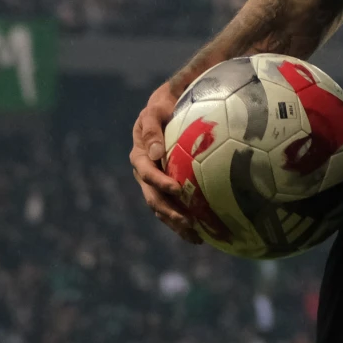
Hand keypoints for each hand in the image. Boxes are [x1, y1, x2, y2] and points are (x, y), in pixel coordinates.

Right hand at [129, 81, 200, 244]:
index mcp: (140, 155)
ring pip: (162, 208)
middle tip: (189, 223)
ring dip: (177, 224)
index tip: (177, 189)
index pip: (146, 173)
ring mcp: (154, 182)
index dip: (159, 182)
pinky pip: (173, 206)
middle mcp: (144, 172)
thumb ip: (153, 129)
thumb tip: (156, 154)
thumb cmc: (165, 104)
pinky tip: (202, 233)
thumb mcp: (156, 110)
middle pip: (153, 198)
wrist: (167, 107)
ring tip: (196, 237)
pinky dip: (184, 220)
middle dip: (170, 213)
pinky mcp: (166, 187)